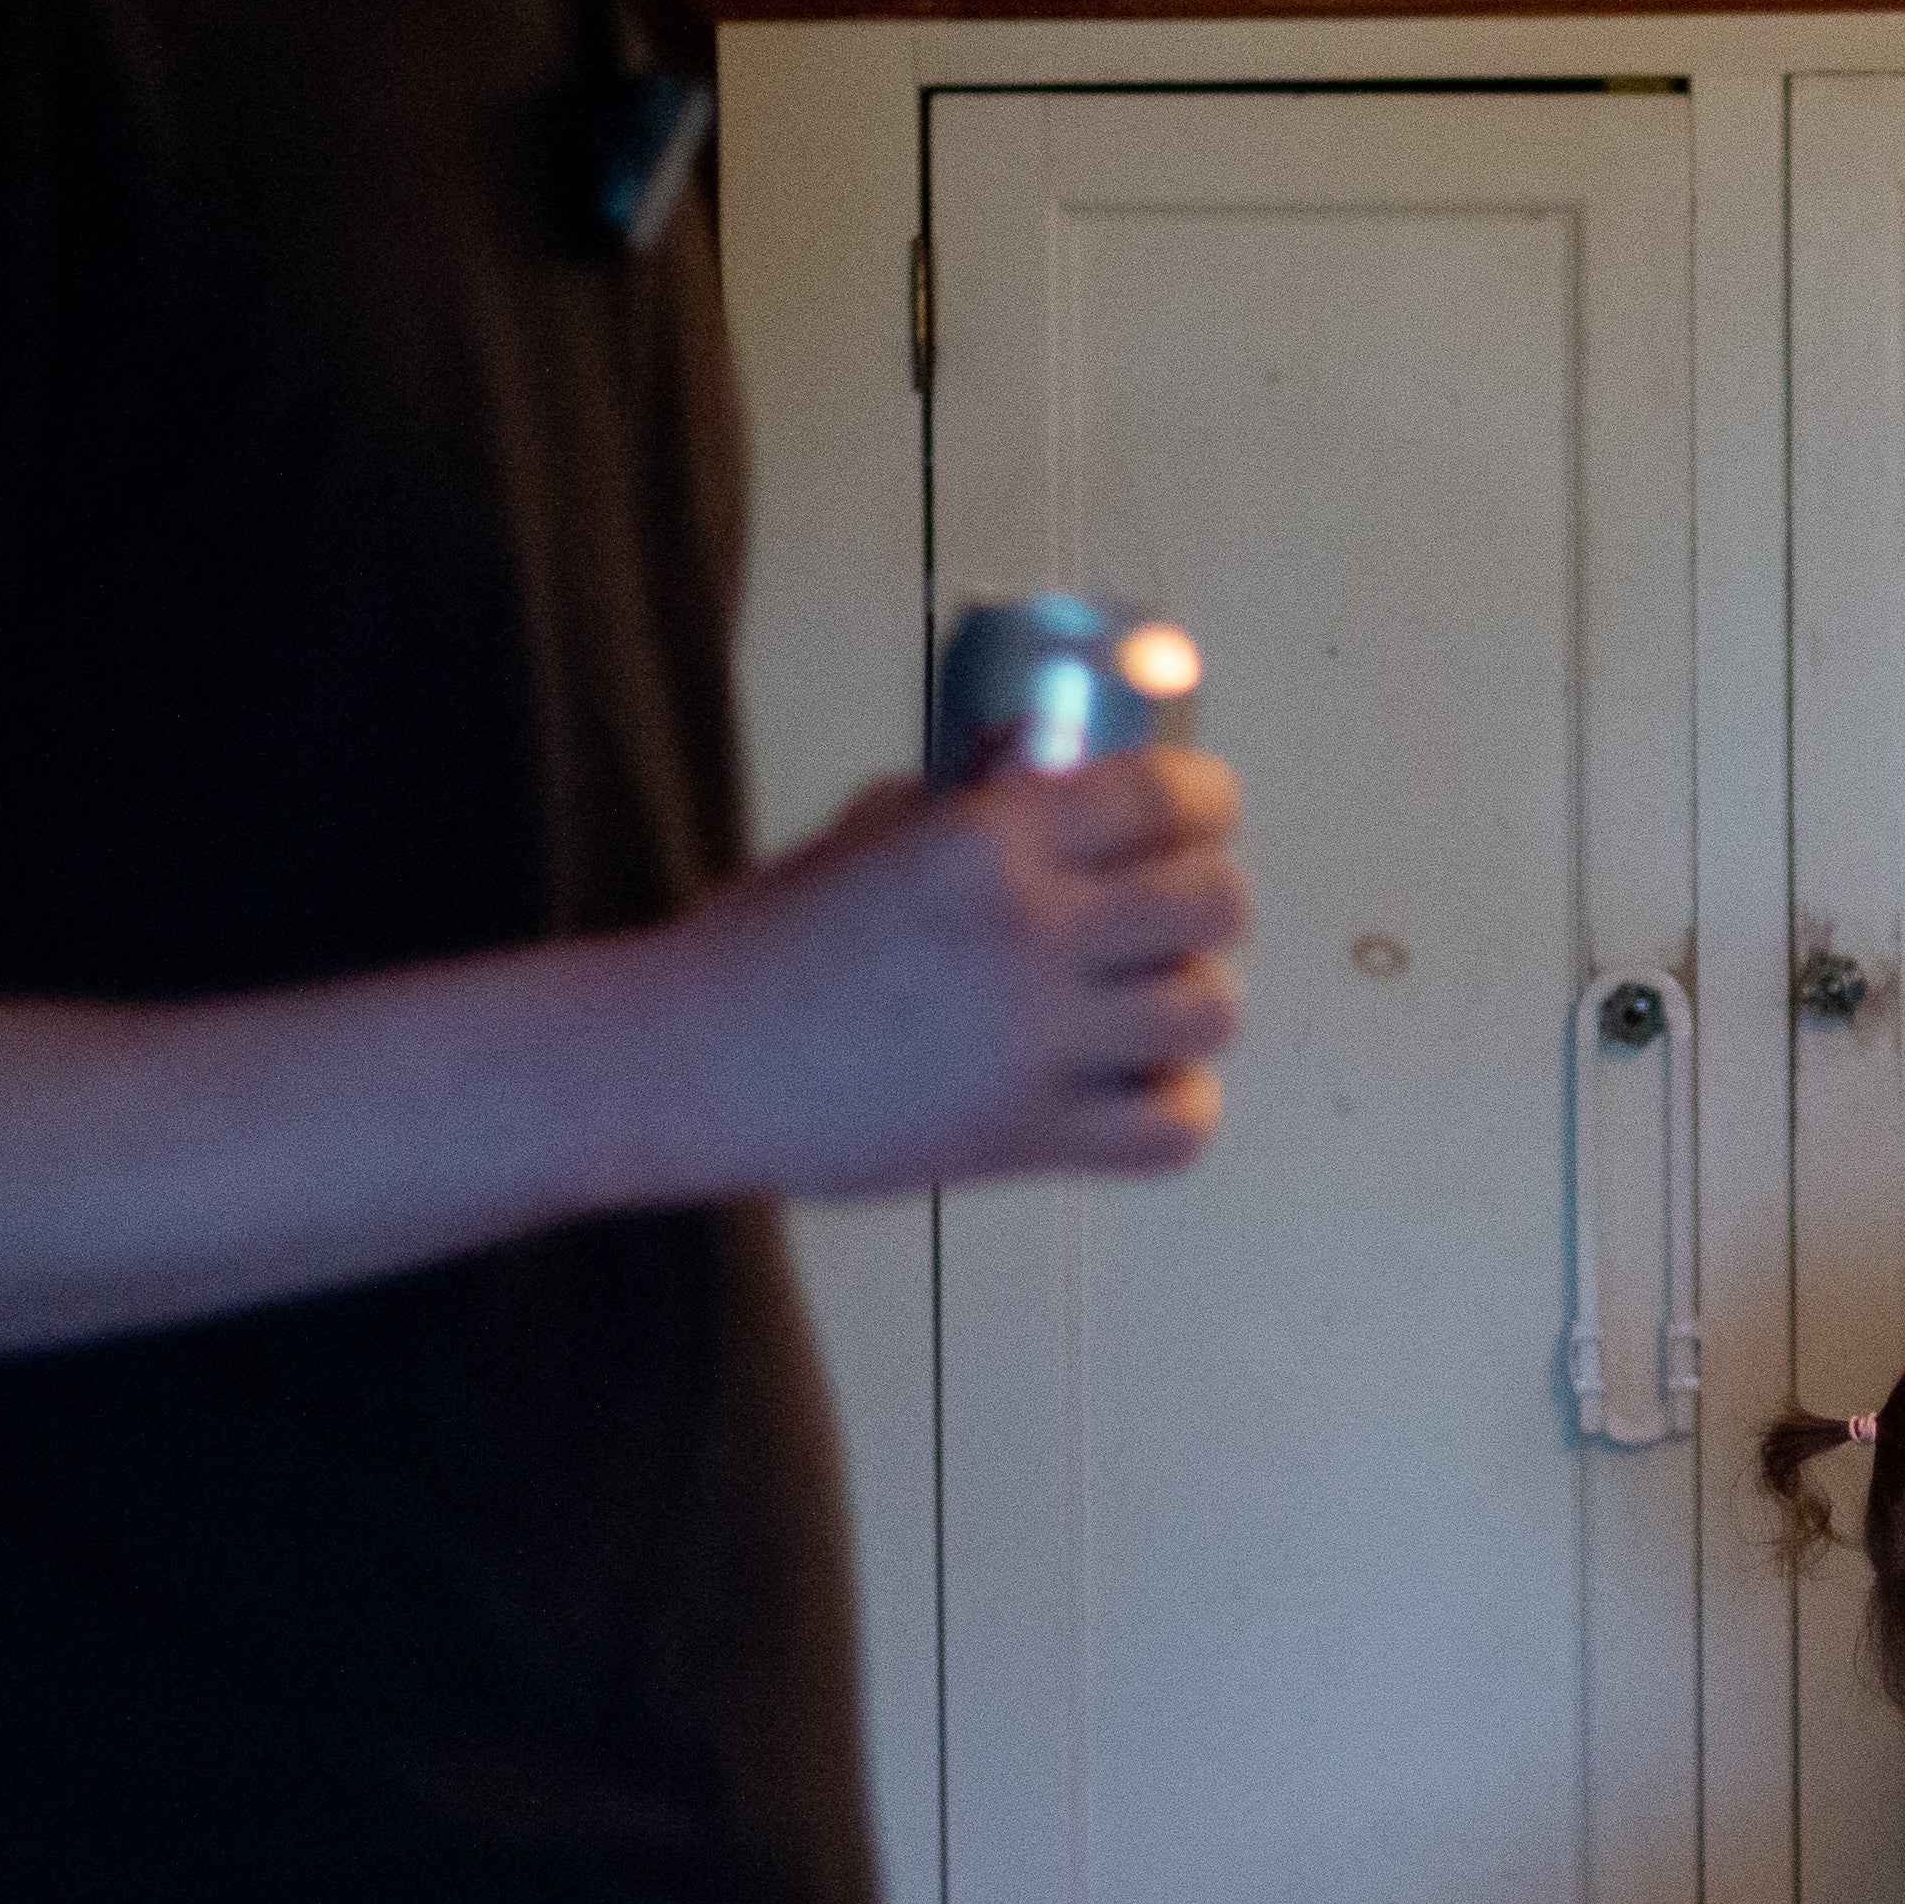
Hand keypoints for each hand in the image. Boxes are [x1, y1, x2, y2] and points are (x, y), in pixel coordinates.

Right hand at [669, 746, 1250, 1196]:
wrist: (686, 1065)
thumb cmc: (763, 945)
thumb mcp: (864, 838)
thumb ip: (967, 801)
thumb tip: (1044, 764)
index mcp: (988, 842)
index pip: (1169, 795)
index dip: (1204, 802)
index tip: (1195, 816)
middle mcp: (1030, 933)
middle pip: (1218, 900)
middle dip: (1202, 901)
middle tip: (1159, 918)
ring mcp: (1037, 1043)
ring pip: (1213, 1010)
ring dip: (1187, 1003)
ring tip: (1136, 1007)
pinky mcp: (1028, 1139)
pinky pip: (1176, 1128)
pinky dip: (1172, 1110)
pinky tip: (1129, 1087)